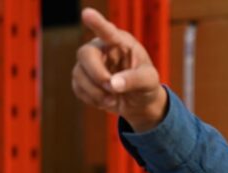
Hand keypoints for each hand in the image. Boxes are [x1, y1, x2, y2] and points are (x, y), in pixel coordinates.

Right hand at [72, 7, 166, 131]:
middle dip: (97, 75)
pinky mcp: (83, 79)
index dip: (96, 23)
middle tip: (112, 88)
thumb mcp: (149, 81)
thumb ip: (134, 80)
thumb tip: (113, 84)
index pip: (107, 30)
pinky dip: (91, 99)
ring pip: (78, 73)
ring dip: (95, 92)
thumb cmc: (147, 85)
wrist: (140, 103)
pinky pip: (77, 88)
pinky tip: (106, 101)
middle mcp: (102, 48)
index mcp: (120, 42)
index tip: (87, 14)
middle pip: (85, 54)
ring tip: (114, 100)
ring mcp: (90, 64)